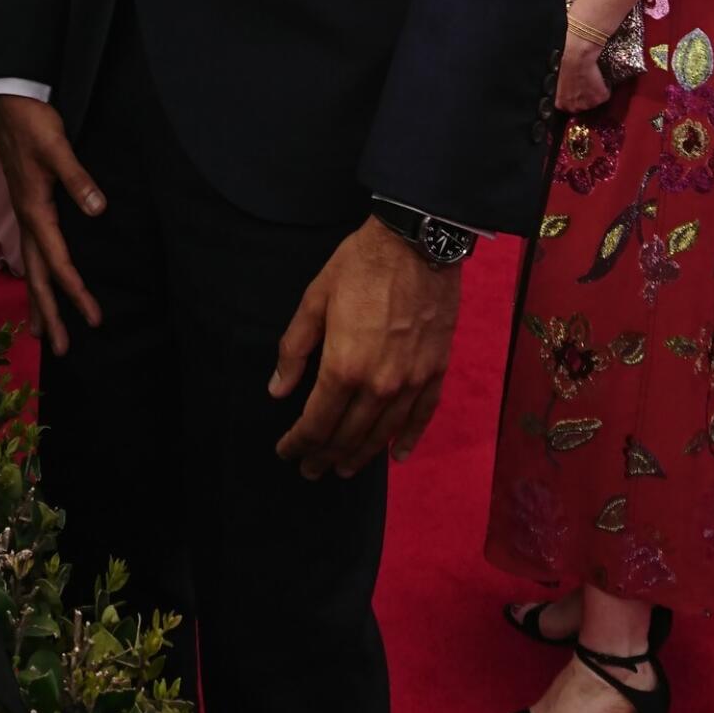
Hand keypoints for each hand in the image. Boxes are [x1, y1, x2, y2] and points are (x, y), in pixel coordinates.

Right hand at [0, 94, 106, 355]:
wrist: (8, 101)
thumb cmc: (33, 122)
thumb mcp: (58, 147)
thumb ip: (78, 178)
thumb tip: (97, 210)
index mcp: (35, 211)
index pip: (58, 263)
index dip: (76, 293)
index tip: (94, 319)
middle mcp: (26, 219)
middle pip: (37, 278)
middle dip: (49, 315)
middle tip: (60, 350)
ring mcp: (24, 214)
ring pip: (31, 269)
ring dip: (38, 302)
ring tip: (43, 333)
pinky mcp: (26, 205)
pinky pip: (31, 252)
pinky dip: (37, 275)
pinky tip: (41, 282)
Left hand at [270, 217, 461, 478]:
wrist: (417, 242)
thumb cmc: (359, 266)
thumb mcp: (314, 300)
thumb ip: (295, 350)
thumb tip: (277, 390)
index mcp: (343, 367)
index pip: (316, 422)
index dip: (299, 442)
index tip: (286, 452)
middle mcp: (378, 384)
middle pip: (348, 435)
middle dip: (324, 455)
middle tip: (311, 470)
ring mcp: (411, 380)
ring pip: (383, 433)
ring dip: (361, 456)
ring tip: (343, 469)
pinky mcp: (435, 370)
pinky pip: (422, 415)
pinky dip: (409, 439)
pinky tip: (398, 456)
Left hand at [555, 35, 611, 112]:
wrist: (579, 57)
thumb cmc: (567, 65)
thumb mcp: (560, 82)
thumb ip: (565, 93)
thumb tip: (570, 92)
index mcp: (562, 103)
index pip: (570, 109)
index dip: (576, 100)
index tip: (579, 94)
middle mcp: (575, 106)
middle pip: (583, 107)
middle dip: (586, 98)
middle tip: (587, 86)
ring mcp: (588, 104)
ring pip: (595, 102)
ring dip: (595, 94)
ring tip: (593, 82)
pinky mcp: (600, 98)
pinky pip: (605, 96)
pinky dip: (605, 89)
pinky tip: (600, 80)